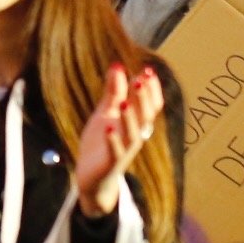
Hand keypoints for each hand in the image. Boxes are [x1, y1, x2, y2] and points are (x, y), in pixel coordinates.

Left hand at [74, 63, 165, 216]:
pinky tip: (108, 129)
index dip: (152, 89)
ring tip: (125, 102)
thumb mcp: (106, 113)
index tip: (148, 71)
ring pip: (133, 134)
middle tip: (140, 80)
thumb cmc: (101, 143)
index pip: (151, 105)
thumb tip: (117, 66)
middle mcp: (135, 136)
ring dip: (130, 118)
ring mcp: (124, 150)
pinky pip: (115, 152)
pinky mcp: (111, 163)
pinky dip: (113, 141)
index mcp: (136, 123)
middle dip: (143, 99)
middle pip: (145, 117)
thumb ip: (113, 92)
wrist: (91, 177)